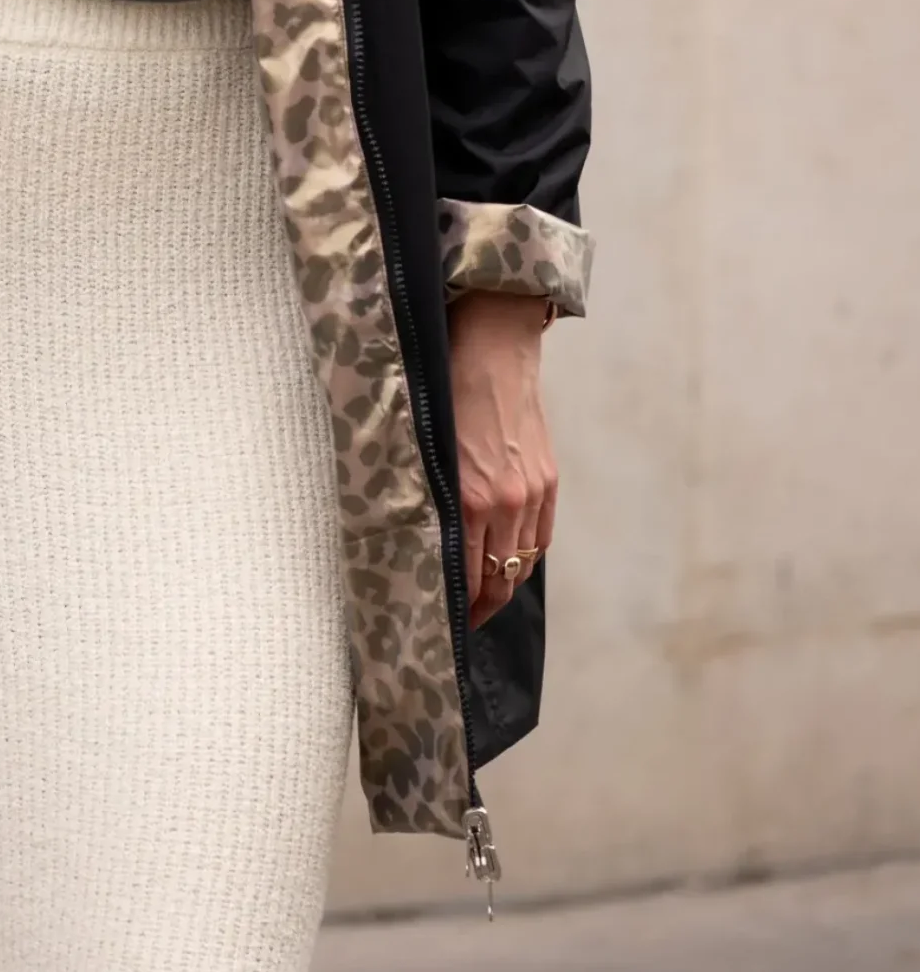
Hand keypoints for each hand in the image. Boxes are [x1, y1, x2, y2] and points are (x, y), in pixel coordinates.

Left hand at [447, 292, 556, 630]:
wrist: (494, 350)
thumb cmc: (448, 392)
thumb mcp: (428, 448)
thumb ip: (431, 496)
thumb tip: (423, 537)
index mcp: (469, 498)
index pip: (468, 575)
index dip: (461, 606)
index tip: (446, 621)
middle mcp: (506, 503)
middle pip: (500, 578)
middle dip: (483, 605)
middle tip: (465, 618)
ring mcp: (532, 493)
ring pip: (524, 561)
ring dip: (506, 583)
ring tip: (487, 595)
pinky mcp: (548, 480)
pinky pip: (541, 536)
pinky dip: (527, 555)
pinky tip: (511, 559)